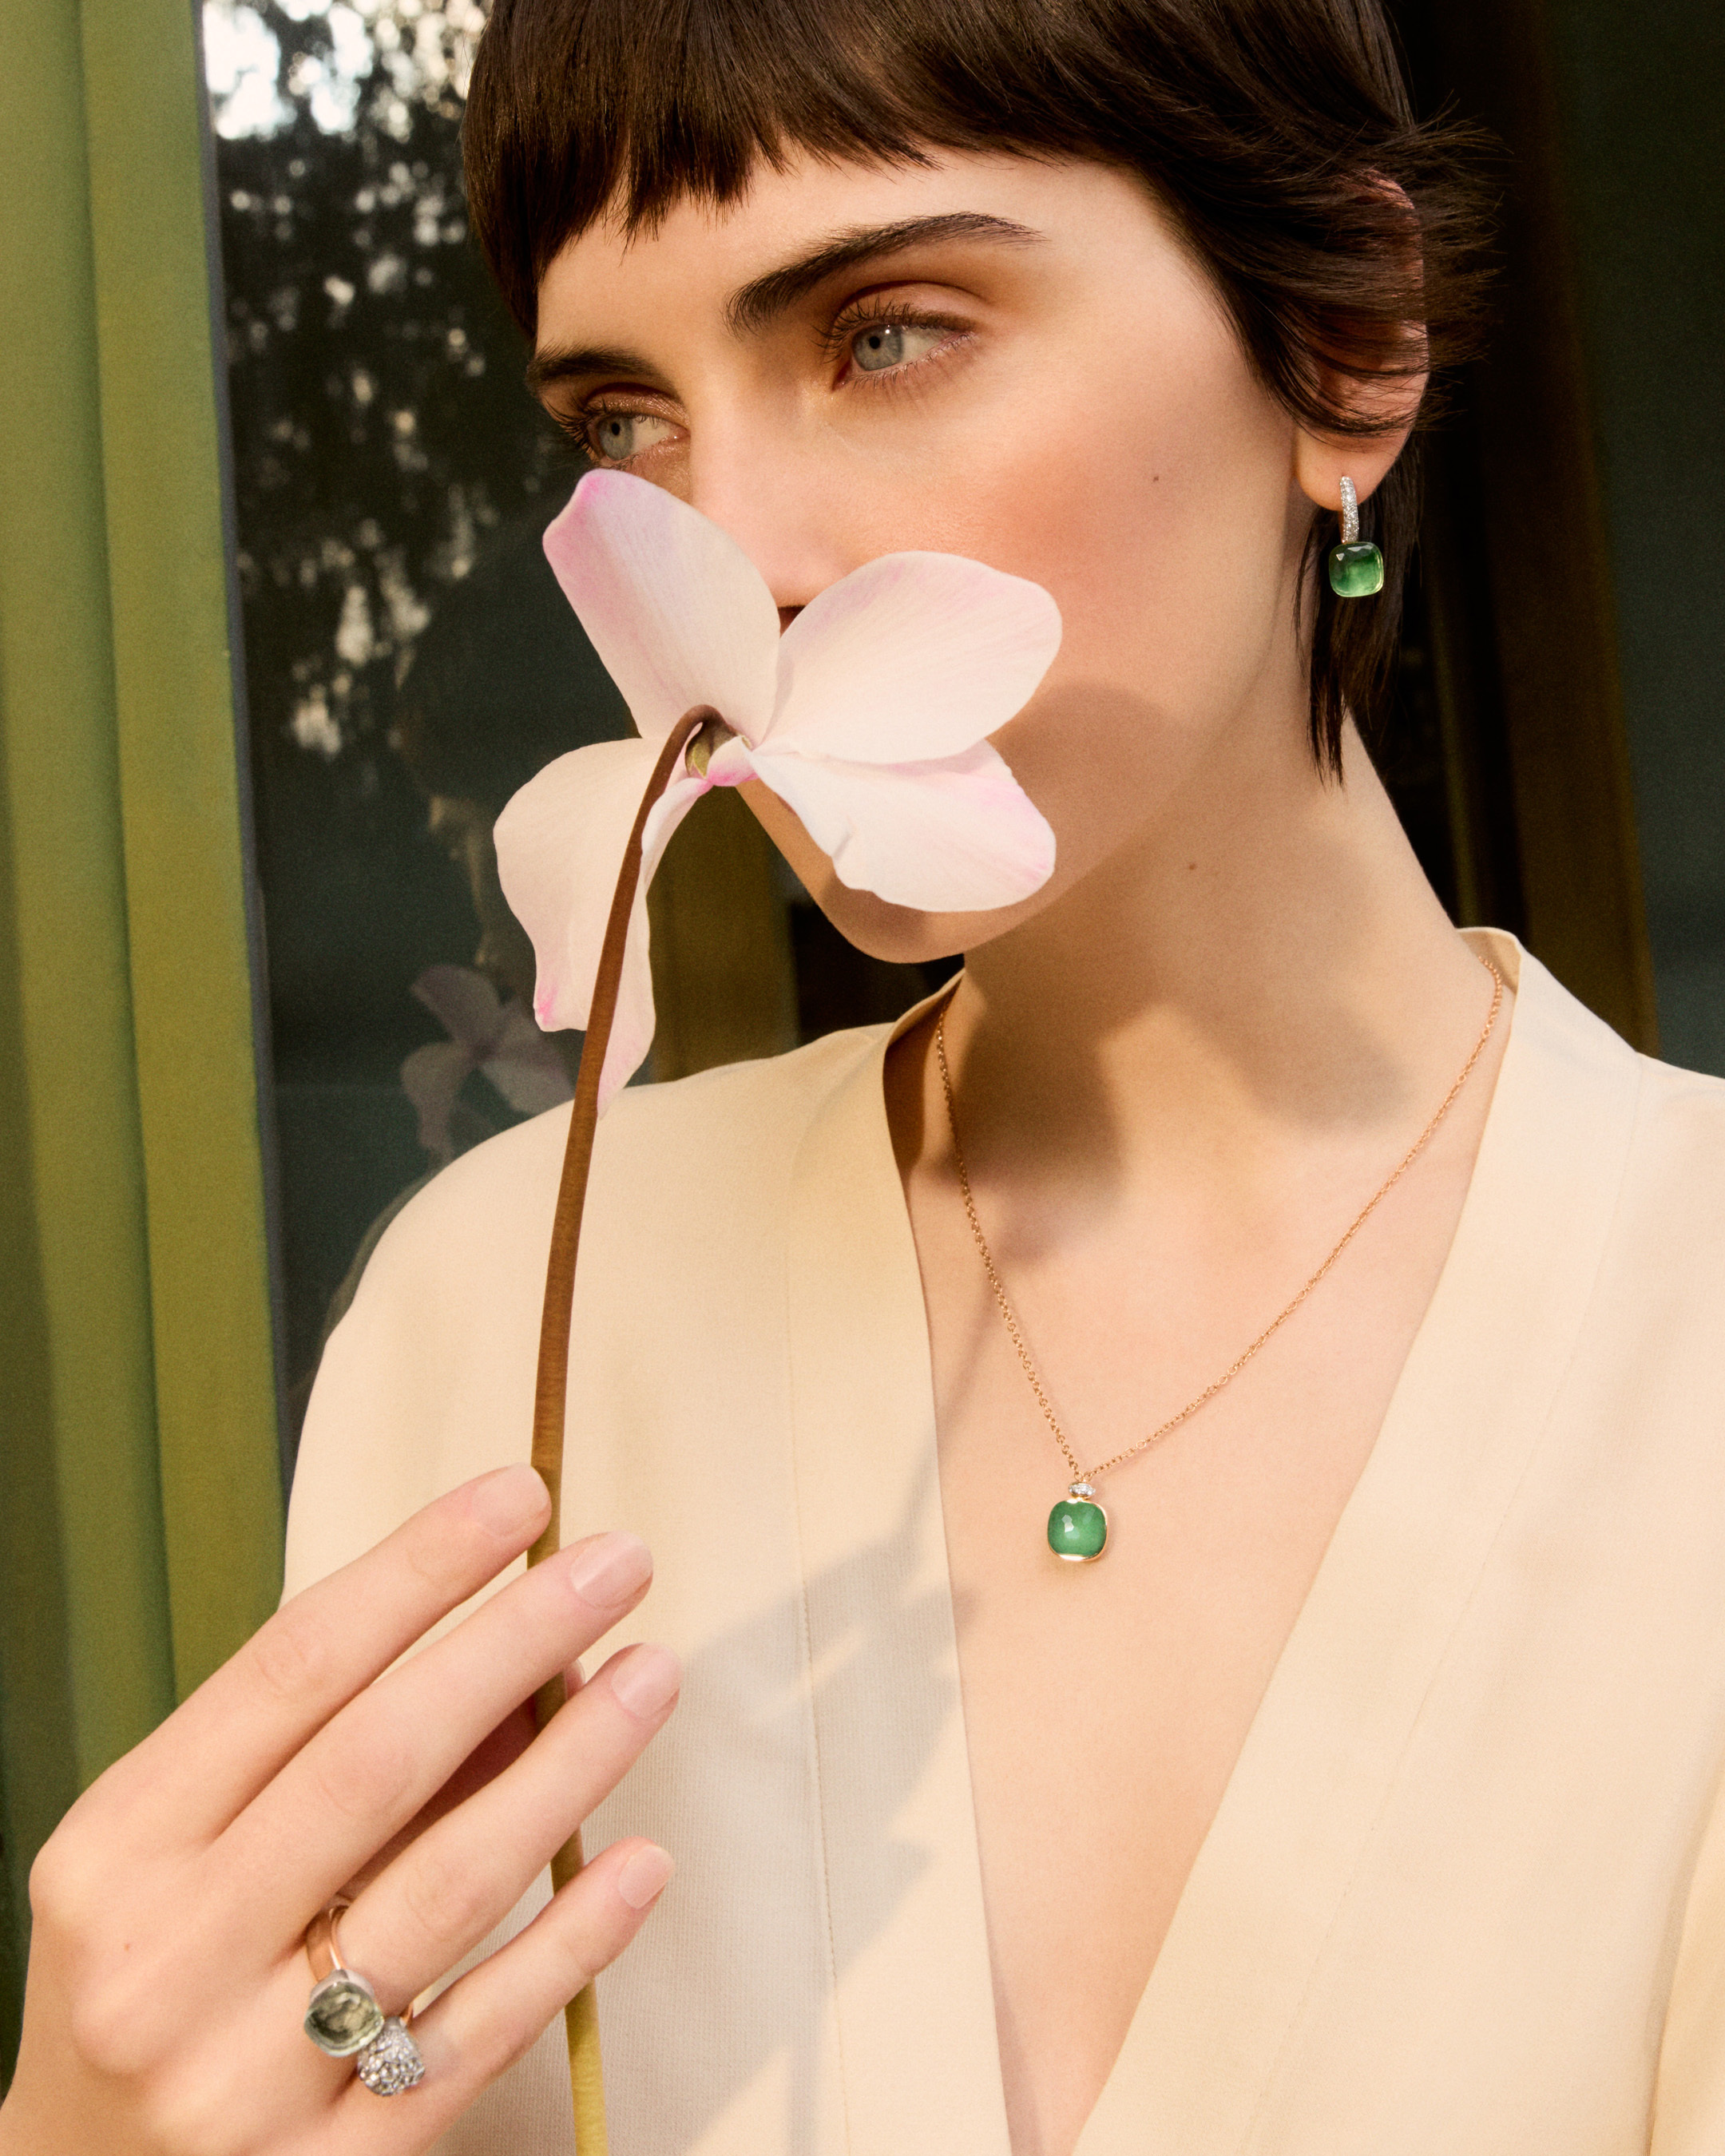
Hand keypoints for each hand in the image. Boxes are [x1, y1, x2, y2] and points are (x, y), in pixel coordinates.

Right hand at [0, 1465, 678, 2152]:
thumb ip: (323, 1756)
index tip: (516, 1498)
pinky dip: (568, 1943)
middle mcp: (171, 1958)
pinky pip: (476, 2038)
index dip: (415, 1572)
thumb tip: (515, 1647)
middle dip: (509, 1643)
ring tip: (648, 1675)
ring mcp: (246, 2076)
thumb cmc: (152, 1979)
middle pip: (376, 1762)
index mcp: (119, 1851)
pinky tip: (640, 1860)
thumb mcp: (178, 1856)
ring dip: (566, 1768)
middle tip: (615, 1564)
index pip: (291, 1671)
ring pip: (443, 1889)